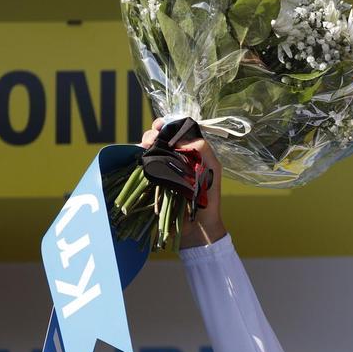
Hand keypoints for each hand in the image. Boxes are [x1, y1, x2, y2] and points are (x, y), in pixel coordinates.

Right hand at [139, 117, 226, 248]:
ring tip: (146, 145)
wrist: (199, 227)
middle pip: (160, 138)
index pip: (176, 132)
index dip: (167, 125)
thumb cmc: (209, 199)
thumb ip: (204, 150)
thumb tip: (183, 138)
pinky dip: (140, 158)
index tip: (160, 125)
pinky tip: (140, 155)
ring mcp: (162, 170)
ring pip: (149, 149)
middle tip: (152, 138)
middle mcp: (174, 159)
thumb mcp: (212, 170)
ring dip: (145, 143)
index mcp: (189, 154)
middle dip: (154, 133)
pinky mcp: (152, 182)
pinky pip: (142, 166)